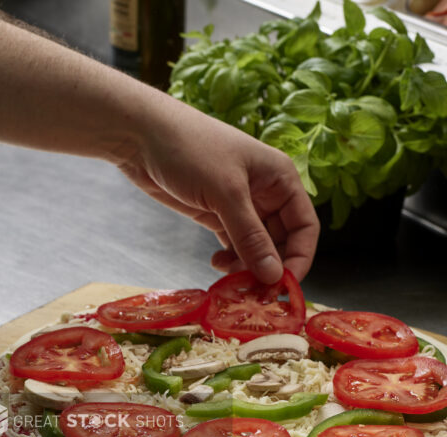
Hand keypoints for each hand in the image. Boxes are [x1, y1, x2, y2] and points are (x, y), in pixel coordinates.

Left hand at [115, 95, 319, 284]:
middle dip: (269, 268)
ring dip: (247, 268)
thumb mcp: (225, 193)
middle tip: (251, 291)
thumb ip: (251, 236)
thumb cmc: (188, 148)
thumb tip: (274, 275)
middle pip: (281, 242)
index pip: (305, 227)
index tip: (283, 286)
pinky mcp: (216, 214)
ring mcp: (240, 205)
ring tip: (230, 279)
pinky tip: (217, 266)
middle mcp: (266, 193)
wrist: (141, 135)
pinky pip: (234, 245)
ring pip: (256, 248)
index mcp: (280, 179)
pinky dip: (230, 260)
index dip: (299, 259)